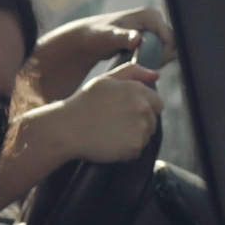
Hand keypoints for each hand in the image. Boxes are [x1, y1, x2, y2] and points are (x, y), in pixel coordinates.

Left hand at [31, 7, 177, 99]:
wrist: (87, 37)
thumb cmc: (96, 36)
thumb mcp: (108, 38)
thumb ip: (122, 38)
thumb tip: (137, 39)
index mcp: (150, 15)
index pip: (170, 40)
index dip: (162, 56)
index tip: (144, 65)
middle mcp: (154, 18)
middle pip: (170, 45)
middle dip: (158, 58)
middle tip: (139, 67)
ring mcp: (152, 27)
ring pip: (165, 49)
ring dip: (153, 59)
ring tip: (134, 64)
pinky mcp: (149, 35)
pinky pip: (158, 51)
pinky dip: (149, 58)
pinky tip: (134, 62)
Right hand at [45, 62, 165, 163]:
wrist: (66, 128)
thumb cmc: (83, 104)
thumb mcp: (105, 80)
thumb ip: (132, 71)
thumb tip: (156, 74)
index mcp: (137, 89)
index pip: (157, 104)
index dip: (142, 110)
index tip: (124, 114)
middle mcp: (143, 106)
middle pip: (152, 122)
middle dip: (137, 125)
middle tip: (113, 125)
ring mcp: (140, 127)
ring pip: (145, 137)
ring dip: (132, 138)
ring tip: (109, 134)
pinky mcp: (135, 145)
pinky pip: (136, 152)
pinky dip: (125, 152)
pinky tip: (108, 144)